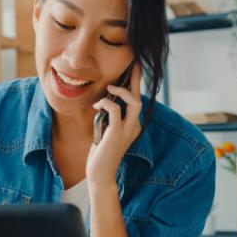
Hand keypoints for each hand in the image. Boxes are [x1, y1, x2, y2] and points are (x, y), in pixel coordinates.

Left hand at [86, 64, 142, 185]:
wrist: (100, 173)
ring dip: (122, 92)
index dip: (136, 84)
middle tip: (133, 64)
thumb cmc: (101, 153)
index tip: (134, 68)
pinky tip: (97, 105)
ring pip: (133, 103)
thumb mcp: (105, 131)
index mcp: (132, 125)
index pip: (136, 101)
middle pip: (139, 98)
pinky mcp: (116, 134)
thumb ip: (108, 118)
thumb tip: (102, 101)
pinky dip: (106, 103)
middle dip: (136, 80)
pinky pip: (115, 111)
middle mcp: (134, 126)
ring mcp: (127, 130)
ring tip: (110, 86)